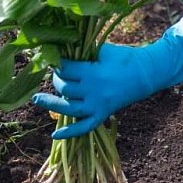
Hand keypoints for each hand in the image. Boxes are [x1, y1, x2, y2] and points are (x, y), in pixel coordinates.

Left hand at [31, 19, 182, 138]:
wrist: (146, 73)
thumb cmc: (123, 57)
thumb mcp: (103, 50)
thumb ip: (83, 51)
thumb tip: (60, 47)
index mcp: (93, 72)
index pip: (66, 69)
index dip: (57, 63)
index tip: (52, 58)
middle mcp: (93, 91)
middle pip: (64, 88)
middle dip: (56, 79)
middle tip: (56, 72)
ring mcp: (98, 105)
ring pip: (68, 108)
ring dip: (51, 104)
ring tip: (36, 99)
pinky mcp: (103, 114)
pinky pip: (84, 127)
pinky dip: (70, 133)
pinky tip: (55, 135)